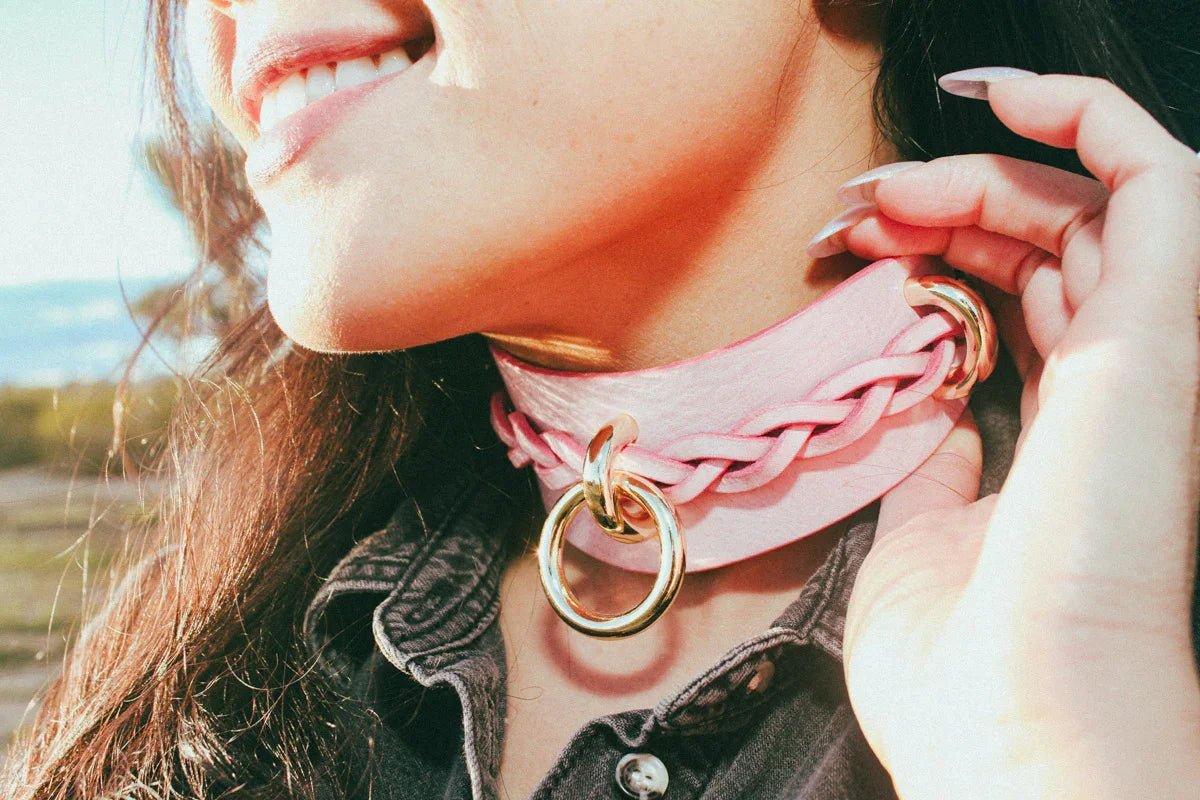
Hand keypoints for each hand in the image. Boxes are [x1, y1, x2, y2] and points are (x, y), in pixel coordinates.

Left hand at [831, 71, 1199, 798]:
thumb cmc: (967, 675)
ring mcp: (1145, 358)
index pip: (1029, 302)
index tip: (850, 250)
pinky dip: (1086, 115)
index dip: (945, 254)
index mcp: (1071, 436)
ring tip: (881, 188)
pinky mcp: (1158, 339)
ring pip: (1093, 205)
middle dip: (945, 205)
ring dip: (981, 171)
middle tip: (851, 214)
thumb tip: (922, 399)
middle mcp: (1121, 389)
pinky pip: (1161, 182)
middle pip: (1052, 246)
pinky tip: (998, 94)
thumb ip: (932, 458)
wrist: (1017, 742)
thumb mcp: (919, 540)